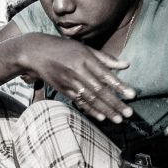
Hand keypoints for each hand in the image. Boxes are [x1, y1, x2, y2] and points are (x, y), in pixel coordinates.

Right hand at [18, 37, 136, 124]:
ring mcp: (69, 82)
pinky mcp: (63, 89)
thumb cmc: (64, 48)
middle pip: (99, 90)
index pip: (106, 75)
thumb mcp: (85, 49)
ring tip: (118, 119)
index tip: (132, 95)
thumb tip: (127, 64)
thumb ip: (106, 59)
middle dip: (115, 103)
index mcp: (85, 58)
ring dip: (105, 110)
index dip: (119, 86)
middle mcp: (77, 71)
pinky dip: (90, 110)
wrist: (36, 52)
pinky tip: (101, 117)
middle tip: (128, 114)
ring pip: (90, 99)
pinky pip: (79, 101)